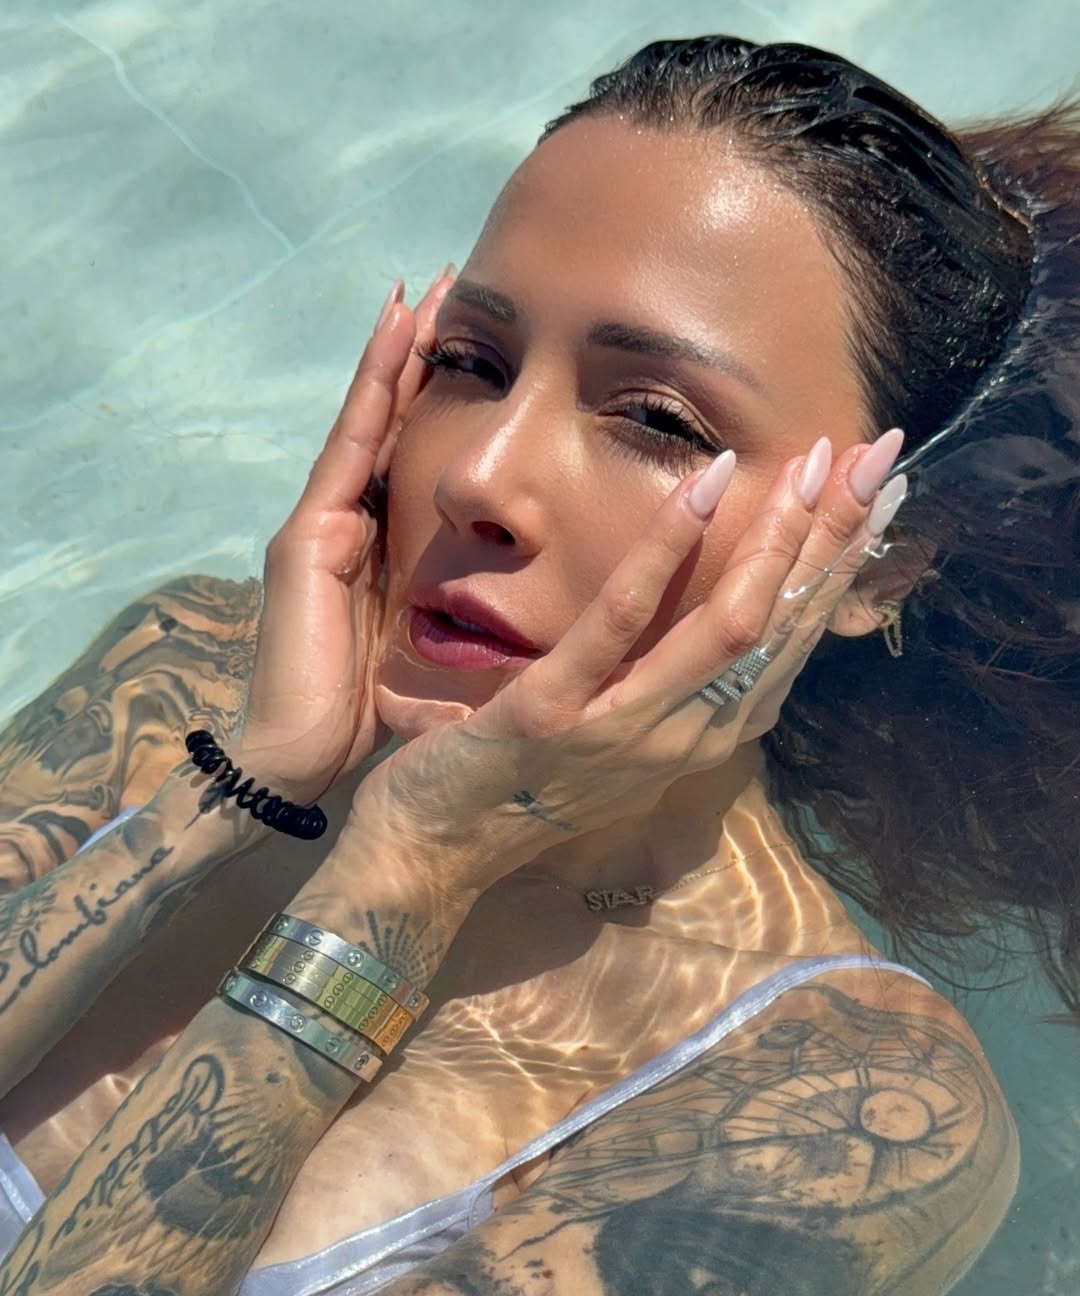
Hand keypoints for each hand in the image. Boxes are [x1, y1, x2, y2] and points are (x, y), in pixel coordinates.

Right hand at [233, 271, 453, 800]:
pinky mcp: (308, 533)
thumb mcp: (444, 664)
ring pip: (372, 420)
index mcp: (386, 555)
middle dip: (423, 361)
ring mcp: (325, 524)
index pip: (420, 464)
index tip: (489, 354)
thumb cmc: (375, 720)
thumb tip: (553, 641)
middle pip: (396, 427)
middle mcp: (353, 528)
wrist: (302, 762)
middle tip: (459, 292)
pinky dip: (374, 382)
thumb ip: (483, 641)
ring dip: (399, 353)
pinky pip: (352, 443)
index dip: (447, 409)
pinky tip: (397, 326)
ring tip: (429, 290)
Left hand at [353, 437, 902, 893]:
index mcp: (698, 738)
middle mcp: (683, 740)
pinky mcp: (557, 714)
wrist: (433, 854)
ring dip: (778, 539)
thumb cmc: (522, 787)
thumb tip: (724, 626)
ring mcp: (624, 731)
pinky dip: (669, 549)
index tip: (869, 497)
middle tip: (876, 454)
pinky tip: (703, 487)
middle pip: (780, 627)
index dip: (835, 569)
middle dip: (833, 538)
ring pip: (729, 627)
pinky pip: (623, 621)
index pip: (790, 643)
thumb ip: (674, 688)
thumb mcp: (618, 737)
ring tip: (812, 462)